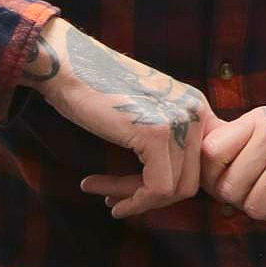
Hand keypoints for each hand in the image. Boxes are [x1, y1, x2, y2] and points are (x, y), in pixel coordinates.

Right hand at [23, 17, 217, 218]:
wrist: (66, 65)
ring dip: (138, 200)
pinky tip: (108, 197)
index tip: (139, 195)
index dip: (170, 188)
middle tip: (118, 201)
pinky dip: (134, 201)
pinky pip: (157, 187)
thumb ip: (166, 139)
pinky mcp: (157, 134)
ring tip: (109, 200)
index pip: (199, 166)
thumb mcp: (145, 113)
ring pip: (173, 190)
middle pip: (189, 182)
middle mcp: (195, 112)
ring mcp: (180, 122)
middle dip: (151, 198)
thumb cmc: (94, 91)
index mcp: (196, 107)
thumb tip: (171, 189)